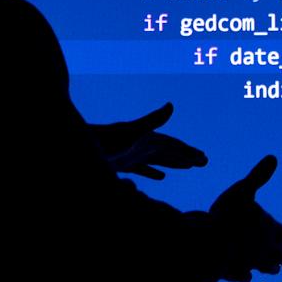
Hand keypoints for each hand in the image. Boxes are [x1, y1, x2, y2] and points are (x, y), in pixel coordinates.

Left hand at [93, 102, 207, 178]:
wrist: (77, 144)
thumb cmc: (103, 139)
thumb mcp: (130, 130)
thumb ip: (151, 120)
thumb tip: (171, 105)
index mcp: (145, 138)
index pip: (172, 145)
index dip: (188, 151)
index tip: (203, 157)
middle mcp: (140, 144)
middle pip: (168, 151)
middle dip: (186, 156)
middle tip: (204, 162)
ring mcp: (130, 153)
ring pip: (158, 159)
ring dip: (174, 162)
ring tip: (189, 166)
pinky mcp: (121, 163)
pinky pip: (142, 168)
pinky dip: (154, 171)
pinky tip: (161, 176)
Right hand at [209, 155, 281, 280]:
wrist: (209, 245)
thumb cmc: (227, 216)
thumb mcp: (243, 190)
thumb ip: (258, 176)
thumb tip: (273, 157)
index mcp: (269, 228)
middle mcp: (264, 248)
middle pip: (278, 254)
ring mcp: (250, 263)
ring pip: (265, 267)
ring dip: (270, 268)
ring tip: (273, 270)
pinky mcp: (235, 272)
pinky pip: (244, 276)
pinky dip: (246, 276)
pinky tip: (246, 277)